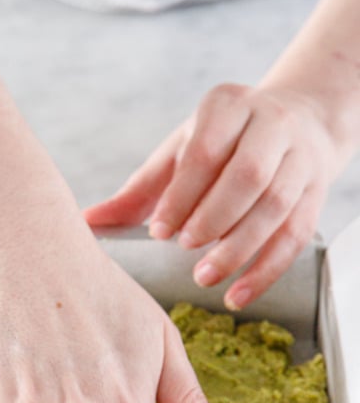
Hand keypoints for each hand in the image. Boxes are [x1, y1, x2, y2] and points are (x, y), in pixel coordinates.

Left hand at [85, 84, 340, 308]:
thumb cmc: (221, 145)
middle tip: (185, 249)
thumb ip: (138, 191)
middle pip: (248, 176)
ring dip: (239, 248)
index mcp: (226, 107)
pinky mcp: (315, 191)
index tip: (160, 231)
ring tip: (205, 276)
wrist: (295, 124)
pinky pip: (295, 236)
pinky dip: (266, 271)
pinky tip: (238, 295)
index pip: (206, 151)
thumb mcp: (179, 154)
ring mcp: (299, 158)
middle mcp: (270, 126)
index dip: (183, 194)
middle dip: (213, 218)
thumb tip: (88, 223)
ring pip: (275, 206)